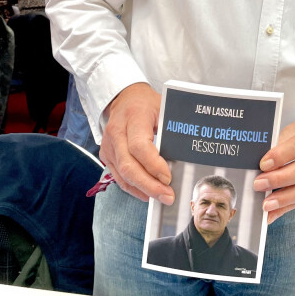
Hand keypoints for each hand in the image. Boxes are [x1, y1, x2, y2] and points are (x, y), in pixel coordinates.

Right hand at [99, 82, 173, 203]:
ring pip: (122, 174)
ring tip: (161, 197)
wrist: (124, 98)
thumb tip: (188, 151)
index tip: (168, 177)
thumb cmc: (147, 104)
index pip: (139, 146)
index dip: (153, 165)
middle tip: (167, 196)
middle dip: (149, 185)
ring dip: (142, 189)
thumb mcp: (163, 108)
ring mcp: (108, 145)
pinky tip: (146, 194)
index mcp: (133, 117)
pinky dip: (133, 188)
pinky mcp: (106, 155)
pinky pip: (118, 177)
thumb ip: (171, 128)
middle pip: (128, 165)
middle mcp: (116, 132)